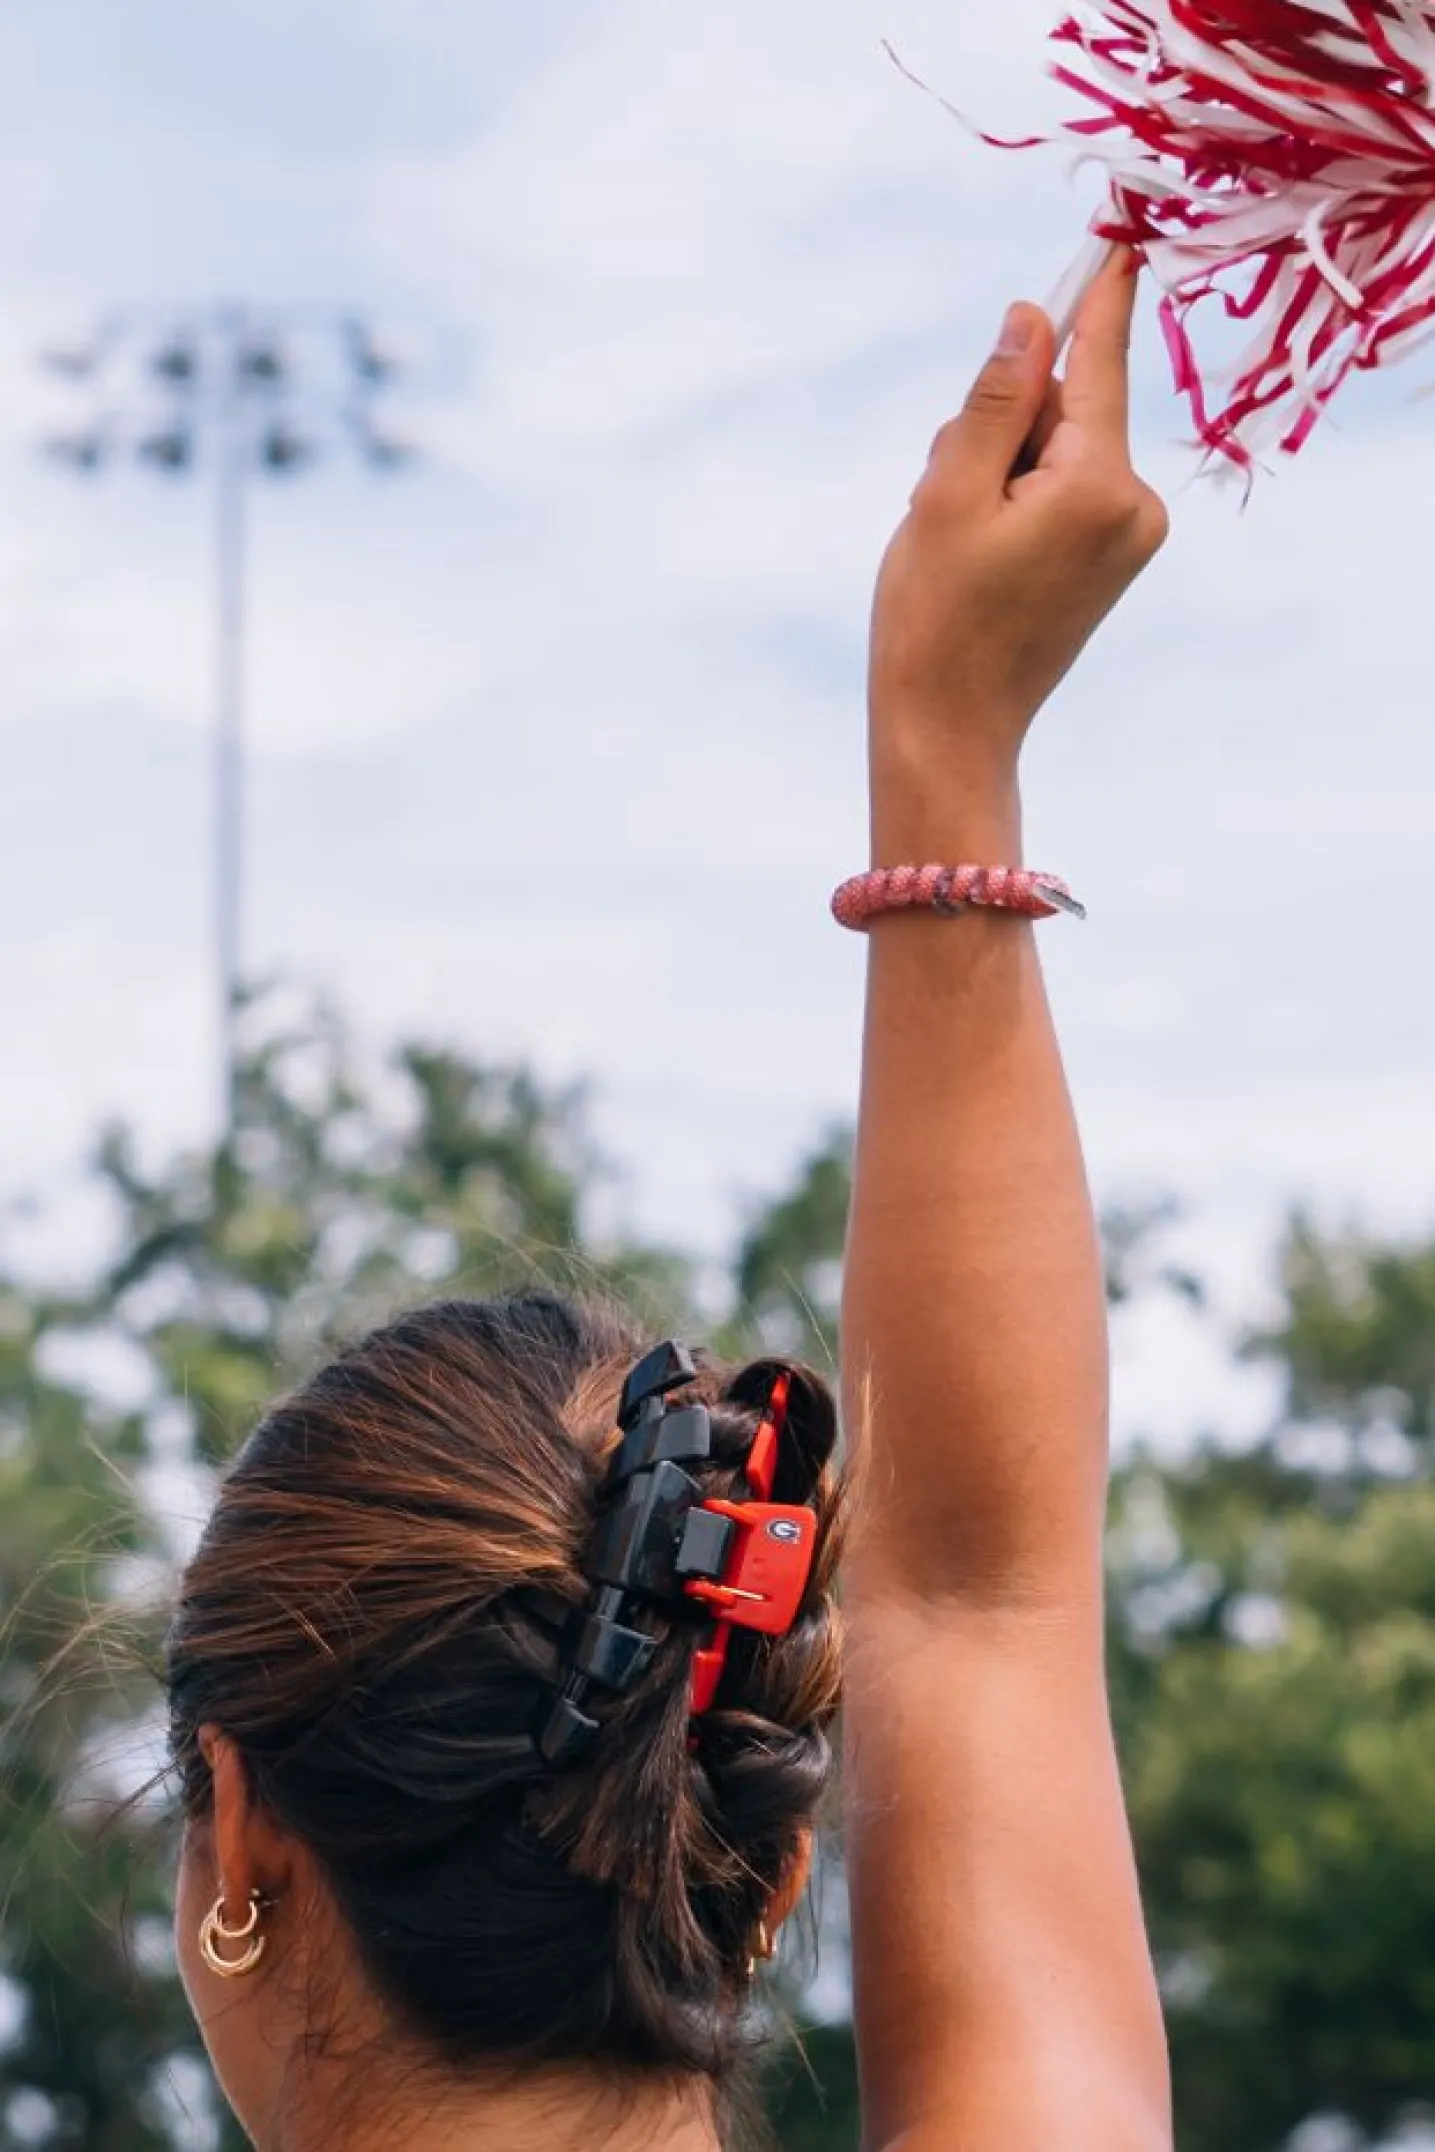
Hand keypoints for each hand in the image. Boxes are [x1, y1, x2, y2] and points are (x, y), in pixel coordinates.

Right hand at [869, 250, 1167, 812]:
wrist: (951, 730)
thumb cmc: (935, 618)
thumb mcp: (948, 491)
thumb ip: (998, 398)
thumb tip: (1036, 317)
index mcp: (1099, 484)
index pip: (1101, 360)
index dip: (1097, 293)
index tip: (1124, 225)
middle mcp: (1135, 505)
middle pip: (1068, 407)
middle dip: (1003, 426)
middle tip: (946, 497)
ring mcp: (1130, 537)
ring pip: (1059, 449)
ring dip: (1000, 469)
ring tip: (960, 540)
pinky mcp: (1113, 559)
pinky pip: (1065, 489)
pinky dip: (1017, 499)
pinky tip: (981, 551)